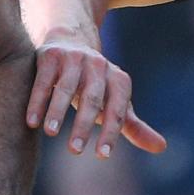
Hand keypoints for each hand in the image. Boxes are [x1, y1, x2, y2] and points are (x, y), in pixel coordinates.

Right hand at [25, 28, 164, 158]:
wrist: (70, 40)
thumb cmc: (94, 83)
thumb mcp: (114, 101)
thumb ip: (132, 125)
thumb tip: (161, 148)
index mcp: (118, 80)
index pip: (117, 110)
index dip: (110, 132)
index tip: (102, 155)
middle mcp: (98, 66)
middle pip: (93, 99)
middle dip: (83, 125)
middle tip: (75, 151)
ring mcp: (74, 58)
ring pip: (66, 88)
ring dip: (57, 111)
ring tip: (50, 133)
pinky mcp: (50, 55)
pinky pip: (43, 80)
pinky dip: (37, 101)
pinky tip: (32, 122)